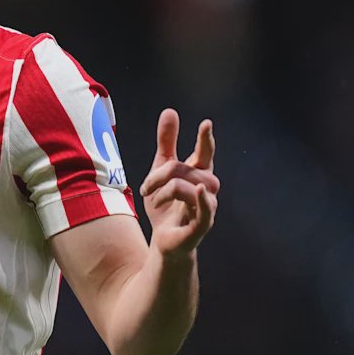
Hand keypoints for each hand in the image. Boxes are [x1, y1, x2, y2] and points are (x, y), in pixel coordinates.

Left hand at [139, 109, 219, 263]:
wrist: (162, 243)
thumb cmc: (165, 207)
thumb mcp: (160, 171)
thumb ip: (167, 143)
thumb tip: (170, 111)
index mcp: (198, 175)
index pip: (205, 154)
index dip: (205, 140)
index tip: (205, 124)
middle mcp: (206, 190)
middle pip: (185, 168)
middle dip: (161, 173)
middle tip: (146, 187)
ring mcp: (206, 208)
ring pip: (187, 185)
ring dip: (164, 189)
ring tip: (153, 200)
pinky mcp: (201, 227)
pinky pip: (206, 211)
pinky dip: (204, 200)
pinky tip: (200, 190)